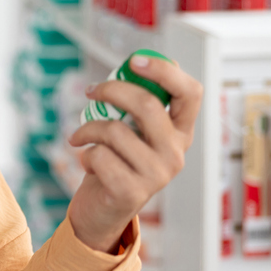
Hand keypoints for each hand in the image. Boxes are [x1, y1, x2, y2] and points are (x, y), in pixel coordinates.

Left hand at [67, 53, 202, 252]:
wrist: (103, 210)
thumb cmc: (117, 162)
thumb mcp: (132, 131)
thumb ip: (138, 104)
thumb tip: (140, 63)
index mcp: (180, 132)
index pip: (191, 93)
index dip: (165, 71)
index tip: (134, 61)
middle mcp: (176, 153)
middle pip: (147, 105)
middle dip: (111, 90)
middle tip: (90, 91)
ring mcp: (157, 174)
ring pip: (114, 130)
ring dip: (87, 129)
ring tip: (80, 137)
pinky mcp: (133, 192)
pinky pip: (99, 155)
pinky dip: (84, 153)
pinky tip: (87, 163)